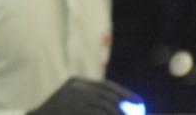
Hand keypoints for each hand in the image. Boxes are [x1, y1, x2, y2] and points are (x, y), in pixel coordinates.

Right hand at [29, 77, 143, 114]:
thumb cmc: (55, 113)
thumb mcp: (71, 100)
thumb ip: (90, 99)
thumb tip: (121, 105)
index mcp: (75, 83)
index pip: (106, 86)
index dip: (125, 94)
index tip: (139, 103)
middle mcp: (75, 89)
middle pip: (108, 97)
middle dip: (125, 107)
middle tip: (138, 114)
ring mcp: (73, 102)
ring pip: (105, 108)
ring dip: (119, 114)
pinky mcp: (74, 111)